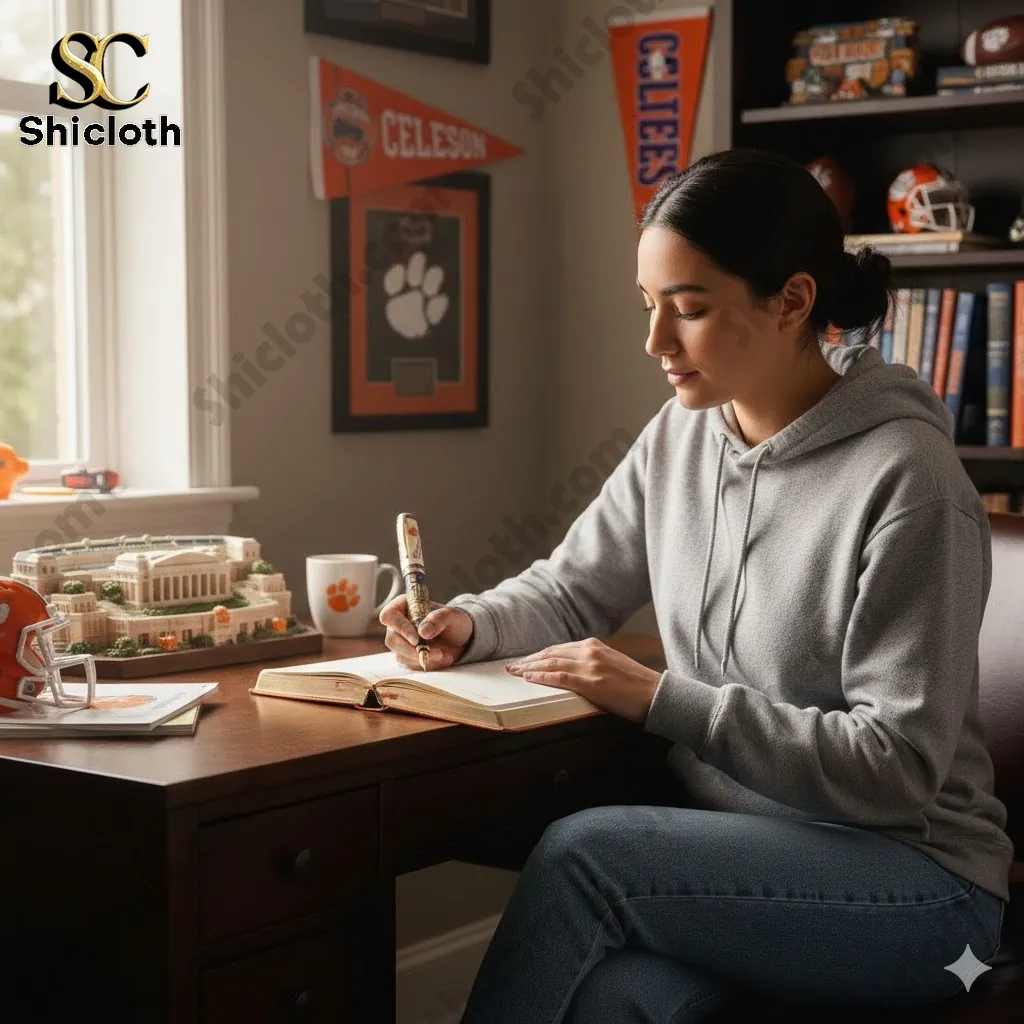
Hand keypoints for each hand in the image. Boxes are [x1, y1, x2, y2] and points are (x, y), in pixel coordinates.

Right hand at [379, 596, 473, 670]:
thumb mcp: (452, 616)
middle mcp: (398, 625)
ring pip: (400, 656)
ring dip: (423, 658)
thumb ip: (438, 619)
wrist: (460, 638)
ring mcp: (401, 642)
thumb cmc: (453, 621)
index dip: (400, 628)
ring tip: (443, 654)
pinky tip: (443, 658)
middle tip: (435, 652)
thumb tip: (422, 631)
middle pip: (392, 640)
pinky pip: (411, 666)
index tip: (416, 638)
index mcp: (404, 607)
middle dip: (412, 650)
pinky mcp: (408, 657)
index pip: (389, 615)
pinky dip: (428, 664)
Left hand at [504, 637, 661, 723]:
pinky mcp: (592, 681)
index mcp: (594, 645)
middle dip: (528, 660)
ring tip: (514, 672)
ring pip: (551, 663)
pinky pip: (560, 677)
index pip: (558, 649)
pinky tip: (529, 678)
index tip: (524, 661)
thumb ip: (591, 664)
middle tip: (510, 666)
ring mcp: (590, 665)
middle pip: (550, 654)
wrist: (656, 694)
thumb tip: (570, 673)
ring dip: (529, 668)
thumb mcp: (611, 666)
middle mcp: (590, 650)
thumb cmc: (636, 685)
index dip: (538, 655)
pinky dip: (542, 677)